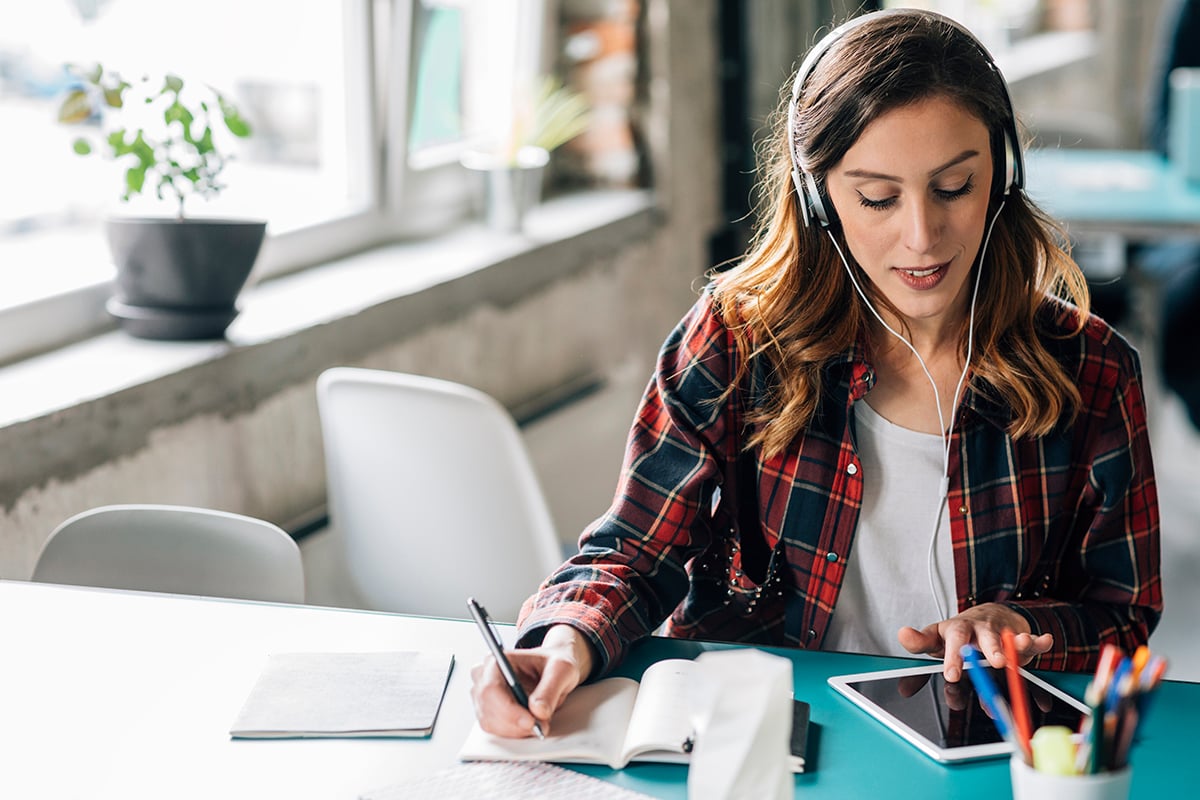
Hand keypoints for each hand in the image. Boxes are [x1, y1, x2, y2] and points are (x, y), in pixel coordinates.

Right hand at [469, 624, 593, 737]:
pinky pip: (496, 729)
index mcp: (498, 660)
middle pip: (489, 709)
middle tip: (542, 726)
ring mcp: (484, 695)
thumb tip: (538, 710)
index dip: (508, 709)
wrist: (554, 669)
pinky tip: (530, 725)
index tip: (531, 721)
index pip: (491, 689)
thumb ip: (550, 689)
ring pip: (491, 723)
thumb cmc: (554, 663)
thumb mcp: (561, 669)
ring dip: (517, 730)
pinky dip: (515, 732)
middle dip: (516, 724)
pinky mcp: (489, 711)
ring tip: (540, 723)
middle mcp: (485, 677)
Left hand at [896, 603, 1053, 681]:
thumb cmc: (958, 635)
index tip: (952, 674)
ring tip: (1011, 660)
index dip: (952, 657)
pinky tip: (1043, 641)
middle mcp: (976, 629)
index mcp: (954, 630)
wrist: (986, 616)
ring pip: (1005, 639)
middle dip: (986, 651)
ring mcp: (998, 632)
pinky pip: (1029, 639)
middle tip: (992, 664)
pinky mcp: (1017, 636)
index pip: (949, 640)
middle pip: (980, 638)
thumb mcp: (936, 640)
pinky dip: (1037, 641)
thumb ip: (920, 646)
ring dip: (1011, 647)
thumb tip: (903, 662)